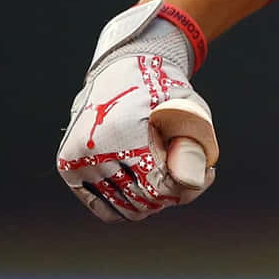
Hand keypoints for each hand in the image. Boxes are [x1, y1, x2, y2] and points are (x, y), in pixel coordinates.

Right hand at [56, 0, 220, 221]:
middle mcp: (91, 150)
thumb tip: (193, 182)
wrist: (120, 71)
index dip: (190, 187)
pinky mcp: (68, 168)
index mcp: (121, 133)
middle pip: (142, 200)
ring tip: (171, 179)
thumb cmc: (161, 89)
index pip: (159, 186)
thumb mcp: (188, 108)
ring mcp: (76, 161)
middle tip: (191, 176)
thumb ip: (196, 143)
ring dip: (153, 202)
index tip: (210, 172)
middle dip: (175, 195)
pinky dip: (128, 206)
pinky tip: (148, 189)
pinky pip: (102, 207)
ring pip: (124, 208)